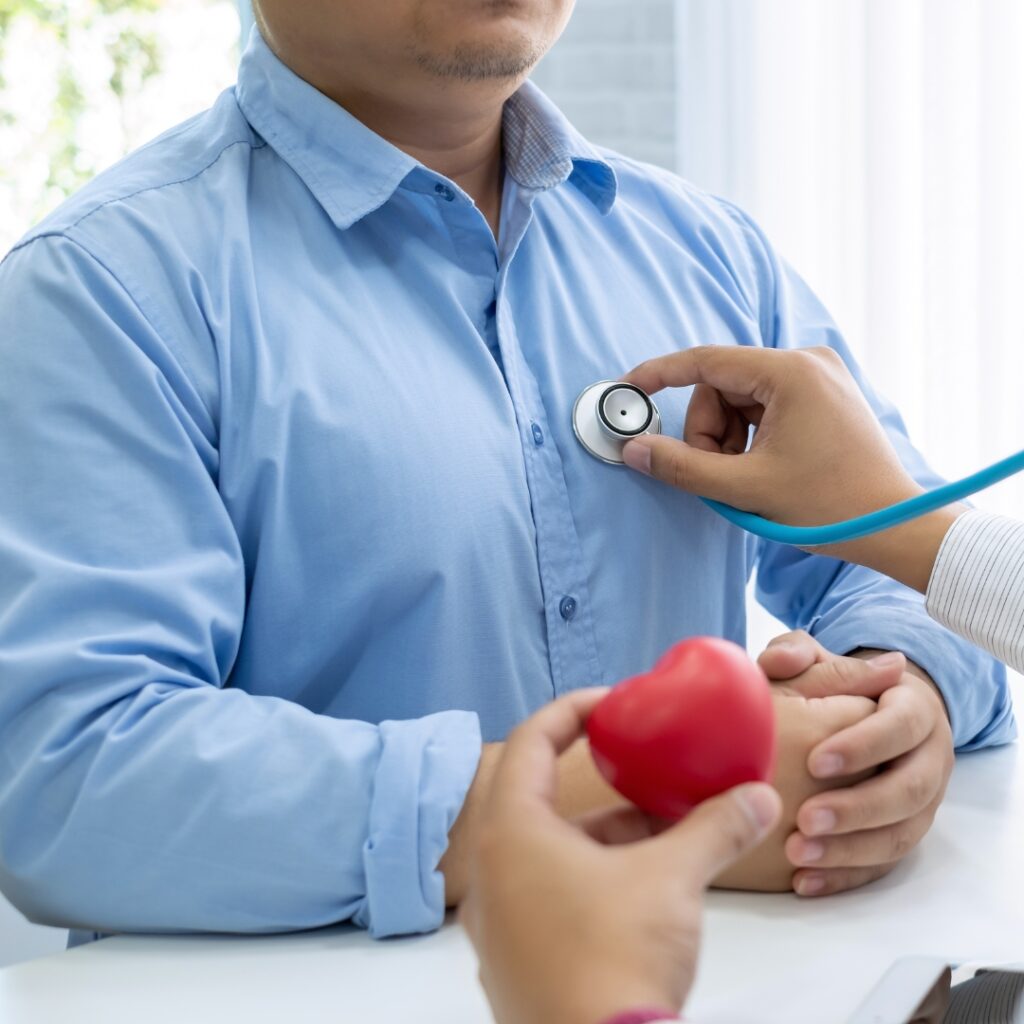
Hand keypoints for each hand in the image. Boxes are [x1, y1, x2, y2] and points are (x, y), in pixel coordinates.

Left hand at [459, 689, 781, 1023]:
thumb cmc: (614, 961)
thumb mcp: (672, 881)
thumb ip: (715, 829)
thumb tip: (758, 798)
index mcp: (511, 833)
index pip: (530, 740)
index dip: (572, 709)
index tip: (614, 703)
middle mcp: (491, 871)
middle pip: (537, 796)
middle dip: (597, 780)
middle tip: (641, 767)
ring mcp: (497, 922)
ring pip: (546, 850)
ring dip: (600, 833)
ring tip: (659, 829)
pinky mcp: (514, 961)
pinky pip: (546, 894)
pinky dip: (589, 875)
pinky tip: (640, 887)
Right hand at [621, 346, 919, 522]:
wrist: (895, 526)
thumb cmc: (832, 506)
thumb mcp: (746, 488)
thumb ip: (682, 467)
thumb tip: (634, 450)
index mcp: (791, 372)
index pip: (705, 360)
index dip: (660, 374)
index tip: (629, 387)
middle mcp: (807, 362)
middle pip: (721, 386)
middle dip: (708, 432)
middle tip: (718, 473)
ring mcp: (818, 376)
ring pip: (739, 399)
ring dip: (728, 439)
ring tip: (747, 477)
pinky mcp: (823, 394)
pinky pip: (763, 406)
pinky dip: (749, 437)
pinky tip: (763, 467)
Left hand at [761, 632, 953, 896]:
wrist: (862, 716)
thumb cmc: (833, 686)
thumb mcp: (817, 662)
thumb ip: (796, 654)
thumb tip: (784, 660)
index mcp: (913, 709)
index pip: (900, 727)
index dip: (862, 745)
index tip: (815, 761)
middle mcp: (927, 758)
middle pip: (909, 790)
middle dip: (858, 807)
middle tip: (805, 819)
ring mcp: (921, 803)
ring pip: (901, 836)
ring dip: (850, 850)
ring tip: (797, 855)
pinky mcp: (902, 834)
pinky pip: (882, 865)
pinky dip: (844, 876)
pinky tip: (804, 881)